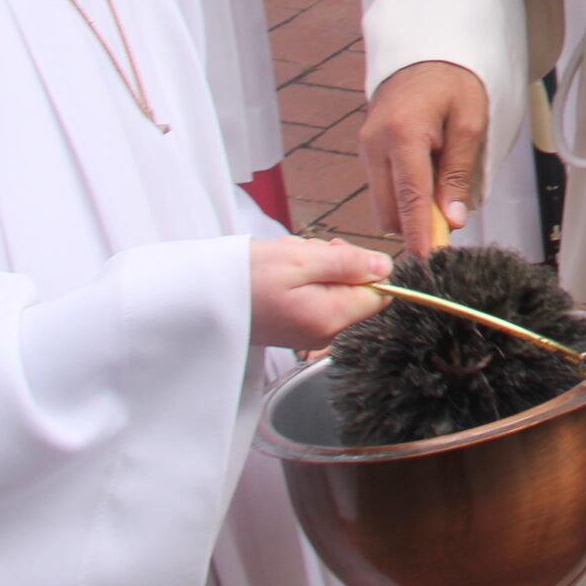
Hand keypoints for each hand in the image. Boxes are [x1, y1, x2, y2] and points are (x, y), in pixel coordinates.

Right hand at [250, 235, 392, 350]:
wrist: (200, 298)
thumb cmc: (246, 277)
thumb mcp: (303, 259)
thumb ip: (349, 264)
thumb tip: (385, 268)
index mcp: (331, 318)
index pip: (379, 296)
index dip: (366, 268)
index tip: (338, 253)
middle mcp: (324, 332)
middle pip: (356, 290)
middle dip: (337, 263)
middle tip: (306, 253)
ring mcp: (308, 331)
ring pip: (334, 288)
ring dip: (316, 266)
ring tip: (286, 262)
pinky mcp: (294, 325)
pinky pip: (314, 294)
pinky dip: (302, 277)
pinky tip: (280, 272)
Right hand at [359, 60, 488, 255]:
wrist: (427, 51)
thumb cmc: (455, 82)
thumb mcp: (471, 123)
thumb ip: (459, 173)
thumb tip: (452, 219)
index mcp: (402, 135)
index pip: (409, 199)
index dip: (419, 235)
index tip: (428, 262)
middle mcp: (375, 144)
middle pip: (388, 209)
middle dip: (414, 227)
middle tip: (448, 229)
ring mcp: (366, 147)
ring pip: (382, 202)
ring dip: (408, 213)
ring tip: (441, 200)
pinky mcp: (367, 149)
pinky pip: (381, 187)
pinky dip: (401, 198)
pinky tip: (426, 186)